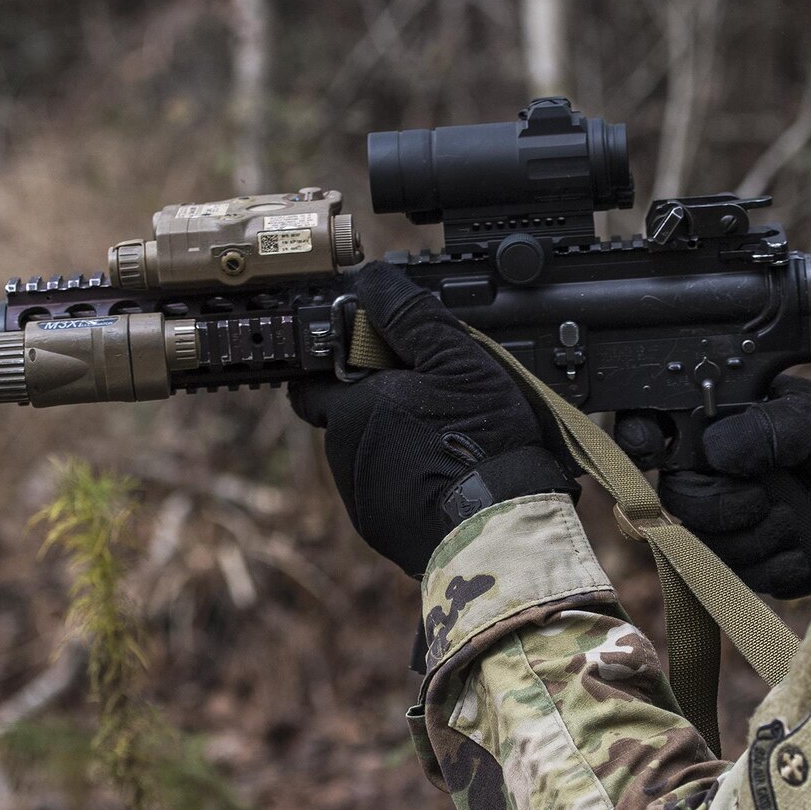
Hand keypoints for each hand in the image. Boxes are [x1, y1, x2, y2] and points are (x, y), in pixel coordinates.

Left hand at [288, 262, 576, 576]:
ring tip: (447, 438)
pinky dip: (408, 478)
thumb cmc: (479, 442)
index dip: (341, 364)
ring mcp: (360, 495)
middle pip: (348, 416)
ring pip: (368, 454)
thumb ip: (410, 315)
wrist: (498, 529)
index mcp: (352, 407)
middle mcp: (343, 453)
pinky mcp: (380, 528)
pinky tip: (447, 472)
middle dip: (378, 403)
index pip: (312, 380)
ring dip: (394, 441)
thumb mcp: (455, 359)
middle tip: (430, 398)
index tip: (376, 359)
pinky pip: (386, 491)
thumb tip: (373, 279)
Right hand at [659, 378, 810, 598]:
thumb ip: (769, 429)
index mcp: (725, 424)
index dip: (640, 438)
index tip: (653, 449)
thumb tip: (717, 451)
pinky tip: (798, 551)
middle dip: (717, 507)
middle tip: (761, 501)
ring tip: (791, 524)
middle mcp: (717, 471)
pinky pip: (733, 576)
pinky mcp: (749, 561)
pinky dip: (768, 569)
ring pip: (700, 542)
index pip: (658, 426)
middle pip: (675, 496)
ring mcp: (730, 518)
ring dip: (748, 541)